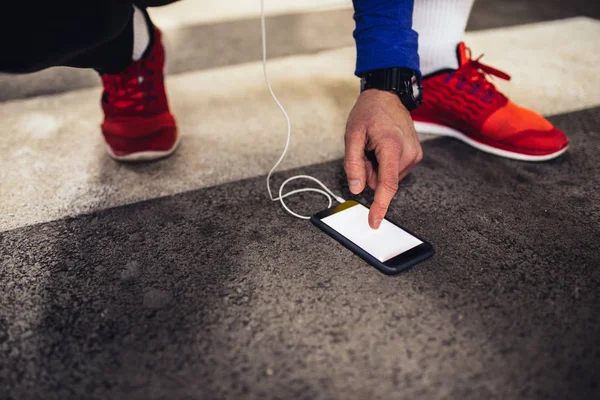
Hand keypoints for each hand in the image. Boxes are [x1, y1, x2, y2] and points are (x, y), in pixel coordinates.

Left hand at [344, 89, 422, 228]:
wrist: (387, 95)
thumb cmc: (369, 112)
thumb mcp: (352, 135)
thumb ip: (353, 164)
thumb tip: (356, 188)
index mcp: (391, 146)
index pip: (387, 185)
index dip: (380, 206)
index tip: (375, 222)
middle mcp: (408, 152)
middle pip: (383, 182)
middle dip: (370, 173)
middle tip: (366, 150)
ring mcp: (415, 154)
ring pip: (388, 178)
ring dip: (377, 168)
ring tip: (375, 145)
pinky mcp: (416, 155)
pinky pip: (395, 171)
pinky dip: (385, 164)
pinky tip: (383, 147)